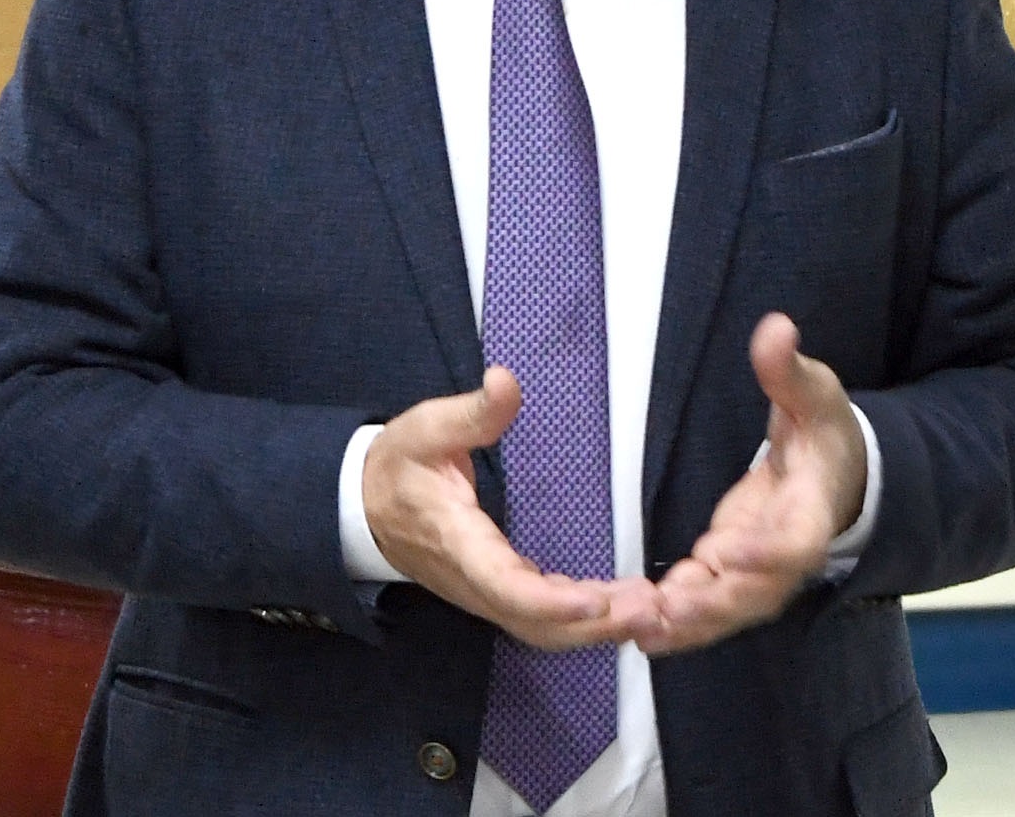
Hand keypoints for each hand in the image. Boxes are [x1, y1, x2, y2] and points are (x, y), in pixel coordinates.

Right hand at [365, 367, 649, 652]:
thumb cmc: (398, 466)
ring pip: (542, 631)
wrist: (363, 507)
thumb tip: (505, 382)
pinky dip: (585, 622)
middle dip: (593, 625)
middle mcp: (474, 581)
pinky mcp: (498, 595)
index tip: (596, 601)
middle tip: (651, 611)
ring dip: (598, 629)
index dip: (549, 601)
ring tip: (651, 613)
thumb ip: (470, 412)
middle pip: (535, 623)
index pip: (503, 584)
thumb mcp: (424, 428)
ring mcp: (485, 595)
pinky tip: (623, 608)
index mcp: (456, 540)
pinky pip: (542, 622)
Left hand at [632, 315, 865, 657]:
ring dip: (680, 624)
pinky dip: (668, 622)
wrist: (833, 476)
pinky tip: (627, 627)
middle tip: (660, 612)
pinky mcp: (728, 578)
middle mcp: (785, 558)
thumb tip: (776, 327)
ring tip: (631, 627)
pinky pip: (700, 608)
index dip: (764, 553)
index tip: (724, 550)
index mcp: (810, 513)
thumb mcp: (814, 394)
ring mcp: (756, 574)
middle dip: (708, 607)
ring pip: (722, 612)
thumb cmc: (823, 431)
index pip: (794, 544)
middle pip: (752, 595)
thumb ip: (789, 370)